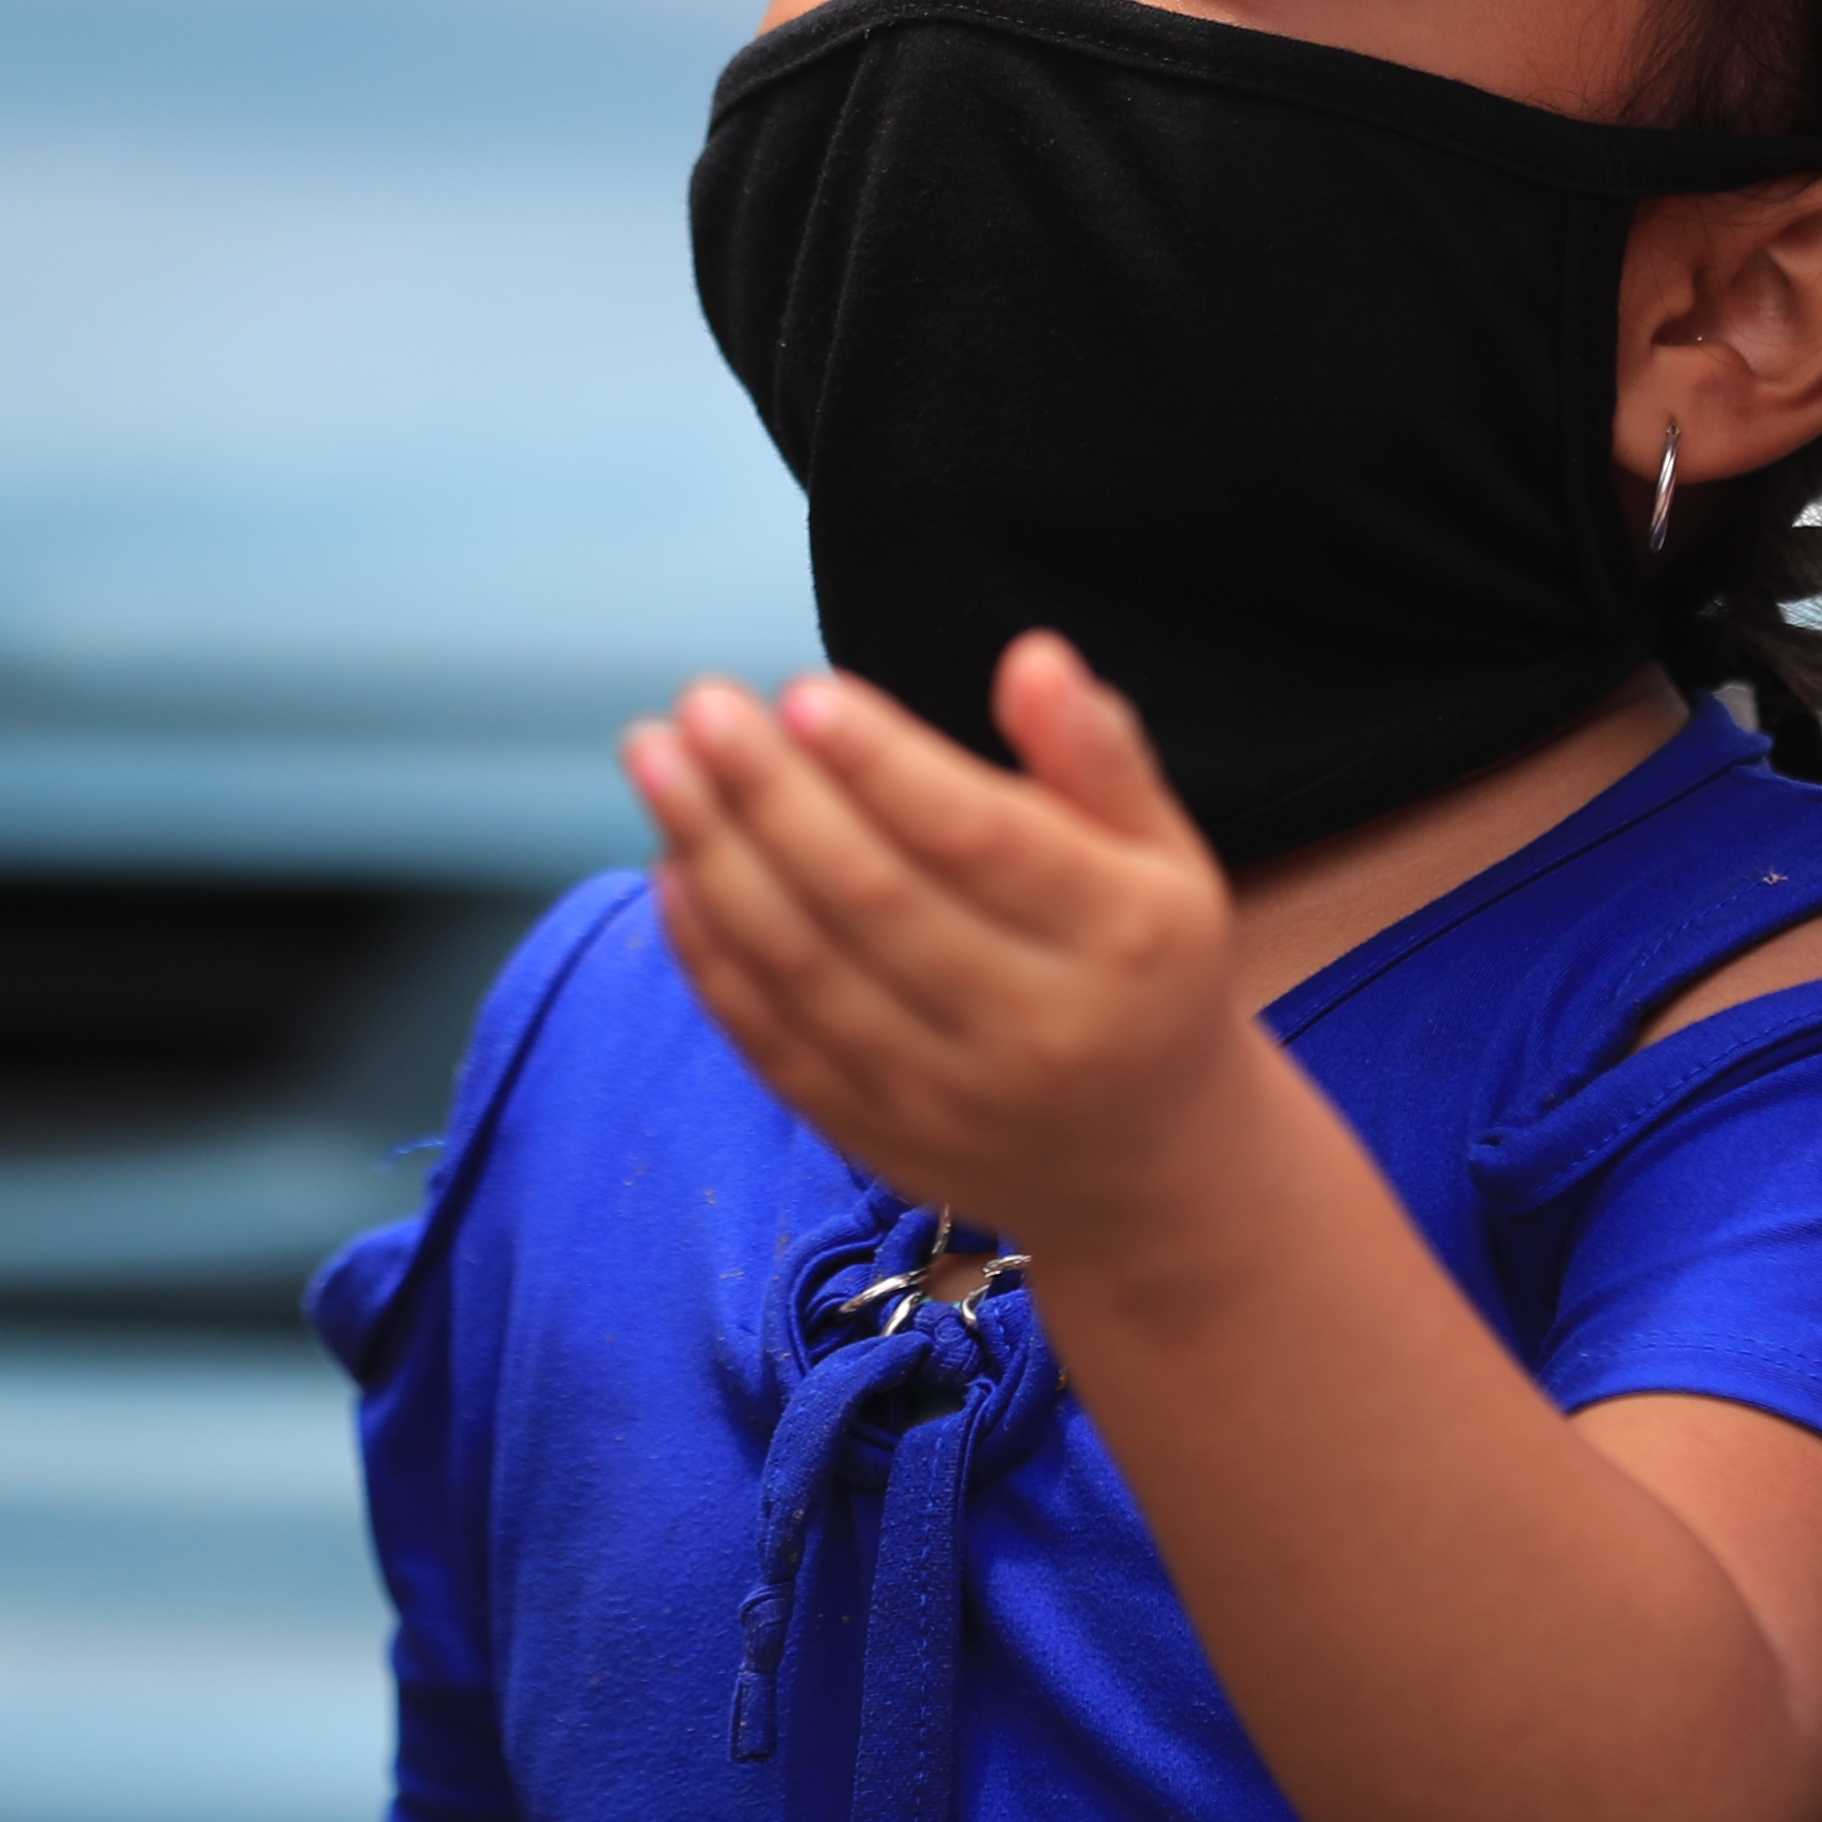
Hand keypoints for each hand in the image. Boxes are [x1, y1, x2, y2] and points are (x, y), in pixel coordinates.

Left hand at [625, 631, 1267, 1251]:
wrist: (1142, 1164)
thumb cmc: (1143, 966)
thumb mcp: (1165, 854)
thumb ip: (1098, 754)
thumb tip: (1033, 658)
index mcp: (1122, 937)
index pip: (979, 839)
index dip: (883, 765)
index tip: (801, 694)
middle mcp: (1037, 1026)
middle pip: (875, 900)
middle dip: (770, 795)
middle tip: (701, 707)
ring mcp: (949, 1096)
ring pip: (807, 970)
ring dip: (716, 858)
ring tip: (656, 762)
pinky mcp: (879, 1141)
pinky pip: (777, 1044)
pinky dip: (713, 957)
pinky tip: (673, 868)